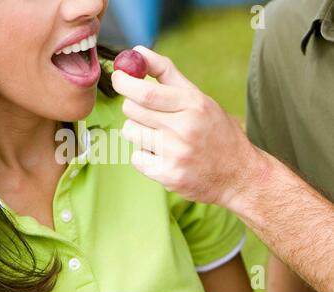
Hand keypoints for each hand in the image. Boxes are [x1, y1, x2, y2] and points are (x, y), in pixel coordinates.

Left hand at [111, 46, 265, 206]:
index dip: (124, 82)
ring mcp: (175, 153)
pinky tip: (164, 157)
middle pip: (133, 110)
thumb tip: (138, 52)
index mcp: (193, 104)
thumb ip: (167, 74)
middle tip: (145, 112)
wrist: (238, 174)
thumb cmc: (215, 131)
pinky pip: (136, 158)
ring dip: (138, 132)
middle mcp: (184, 128)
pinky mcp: (168, 175)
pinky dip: (144, 157)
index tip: (118, 77)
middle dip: (132, 107)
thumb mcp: (198, 98)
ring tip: (161, 138)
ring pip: (131, 132)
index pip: (146, 92)